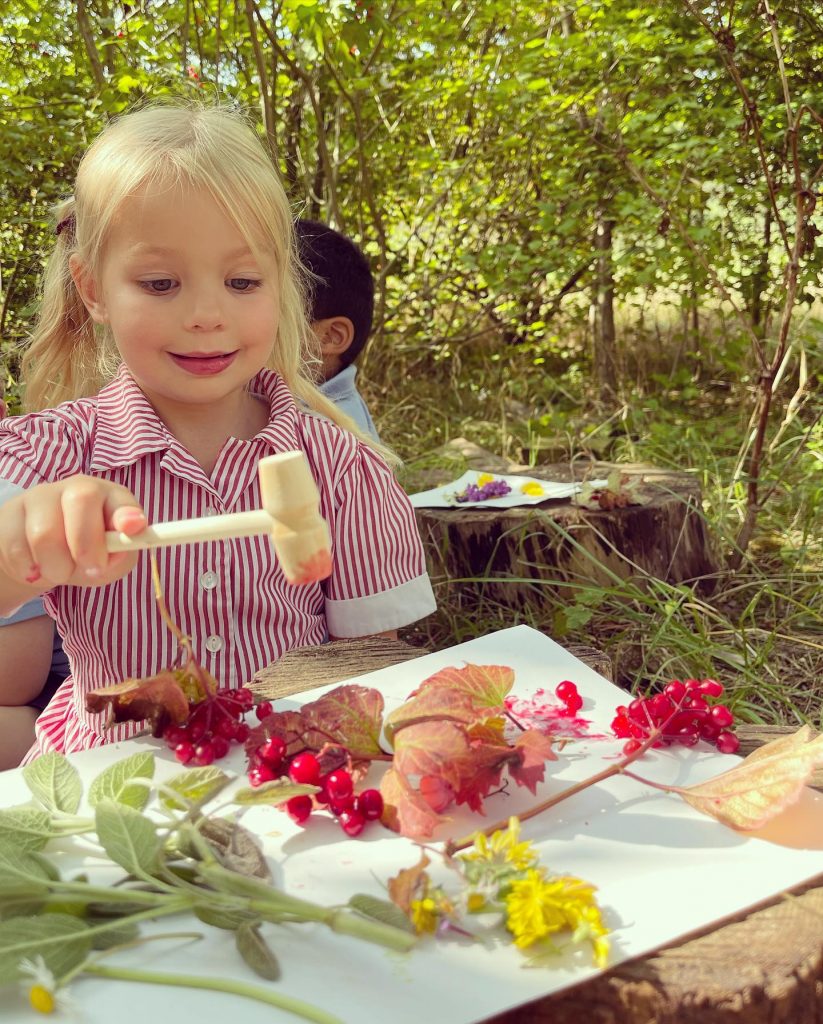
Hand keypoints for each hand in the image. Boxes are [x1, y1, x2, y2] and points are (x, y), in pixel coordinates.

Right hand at [0, 476, 146, 589]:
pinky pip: (18, 547)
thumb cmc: (83, 555)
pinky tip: (37, 564)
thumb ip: (119, 558)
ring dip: (57, 567)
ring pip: (45, 532)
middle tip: (91, 568)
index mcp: (111, 498)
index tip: (131, 529)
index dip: (127, 513)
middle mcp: (78, 488)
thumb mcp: (109, 562)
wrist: (38, 558)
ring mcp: (42, 496)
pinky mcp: (12, 513)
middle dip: (88, 544)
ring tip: (60, 571)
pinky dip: (31, 569)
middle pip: (82, 499)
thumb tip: (116, 553)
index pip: (121, 498)